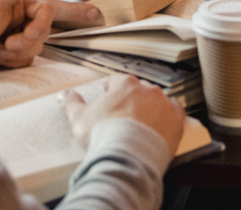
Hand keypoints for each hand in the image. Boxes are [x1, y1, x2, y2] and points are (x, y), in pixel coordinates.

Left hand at [0, 0, 54, 76]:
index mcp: (17, 3)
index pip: (45, 11)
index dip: (41, 24)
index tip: (29, 33)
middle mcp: (19, 18)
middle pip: (43, 31)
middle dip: (25, 42)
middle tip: (7, 43)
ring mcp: (16, 36)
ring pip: (36, 47)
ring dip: (17, 53)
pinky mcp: (13, 53)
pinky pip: (27, 60)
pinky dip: (13, 61)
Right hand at [62, 75, 184, 152]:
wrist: (128, 158)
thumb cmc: (104, 137)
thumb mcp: (79, 119)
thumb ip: (71, 104)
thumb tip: (64, 95)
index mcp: (124, 85)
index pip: (116, 81)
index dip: (110, 92)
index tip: (107, 103)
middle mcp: (147, 90)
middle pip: (138, 91)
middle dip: (131, 102)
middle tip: (122, 119)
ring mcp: (164, 104)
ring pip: (157, 101)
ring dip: (150, 109)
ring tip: (140, 126)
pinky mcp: (176, 120)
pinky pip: (175, 113)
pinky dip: (168, 118)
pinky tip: (160, 127)